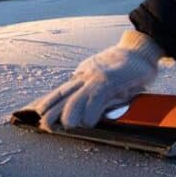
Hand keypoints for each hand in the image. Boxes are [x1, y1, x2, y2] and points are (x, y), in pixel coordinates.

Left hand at [28, 29, 166, 129]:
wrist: (139, 50)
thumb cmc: (122, 68)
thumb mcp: (102, 79)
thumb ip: (92, 93)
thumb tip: (84, 111)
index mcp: (81, 77)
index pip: (60, 91)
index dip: (47, 102)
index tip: (36, 113)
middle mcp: (84, 76)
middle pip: (63, 95)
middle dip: (52, 111)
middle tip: (45, 125)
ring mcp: (96, 77)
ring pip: (77, 97)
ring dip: (70, 113)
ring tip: (68, 126)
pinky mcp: (110, 80)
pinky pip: (97, 96)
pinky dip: (92, 111)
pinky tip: (89, 122)